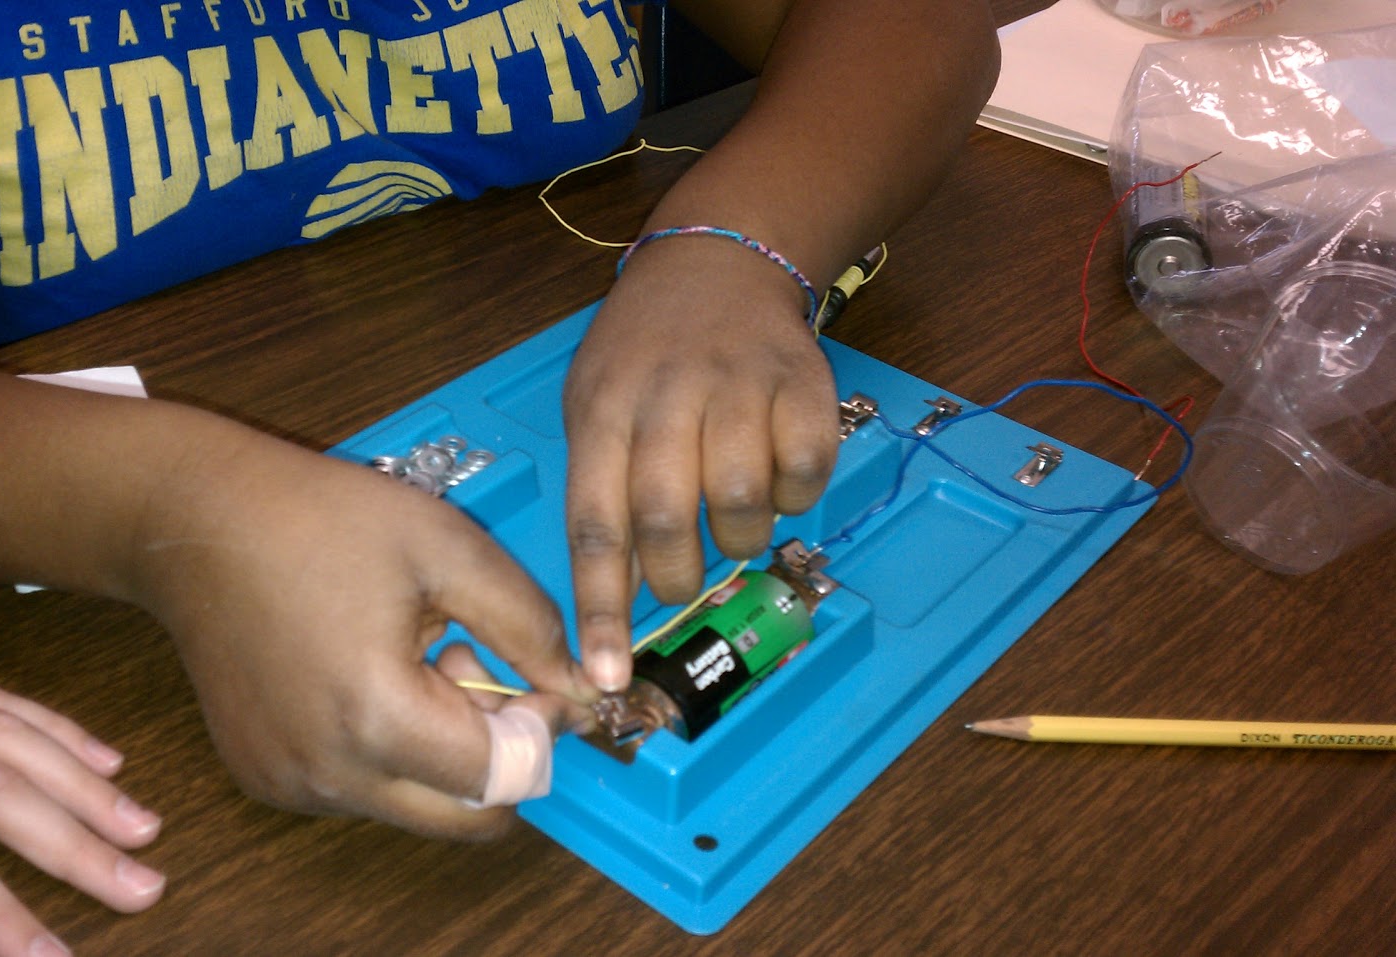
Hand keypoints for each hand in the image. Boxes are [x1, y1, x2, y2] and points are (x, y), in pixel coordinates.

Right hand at [135, 442, 595, 837]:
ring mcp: (290, 784)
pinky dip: (389, 751)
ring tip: (419, 661)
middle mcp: (328, 772)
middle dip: (499, 754)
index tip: (543, 677)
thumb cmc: (318, 520)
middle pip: (466, 816)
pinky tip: (370, 675)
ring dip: (444, 753)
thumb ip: (530, 626)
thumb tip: (582, 687)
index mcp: (377, 717)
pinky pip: (361, 791)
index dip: (542, 728)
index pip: (505, 775)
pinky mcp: (266, 778)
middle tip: (481, 672)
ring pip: (415, 806)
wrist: (197, 520)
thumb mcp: (450, 550)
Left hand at [562, 237, 838, 689]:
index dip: (601, 610)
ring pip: (741, 503)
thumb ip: (600, 490)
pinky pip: (804, 473)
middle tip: (682, 580)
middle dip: (676, 577)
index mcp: (602, 412)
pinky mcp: (801, 383)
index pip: (595, 527)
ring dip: (738, 538)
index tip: (607, 675)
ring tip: (729, 520)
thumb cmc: (643, 354)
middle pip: (667, 521)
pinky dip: (793, 496)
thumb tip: (615, 604)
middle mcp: (666, 398)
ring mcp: (737, 387)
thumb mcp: (593, 402)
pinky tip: (774, 475)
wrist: (717, 263)